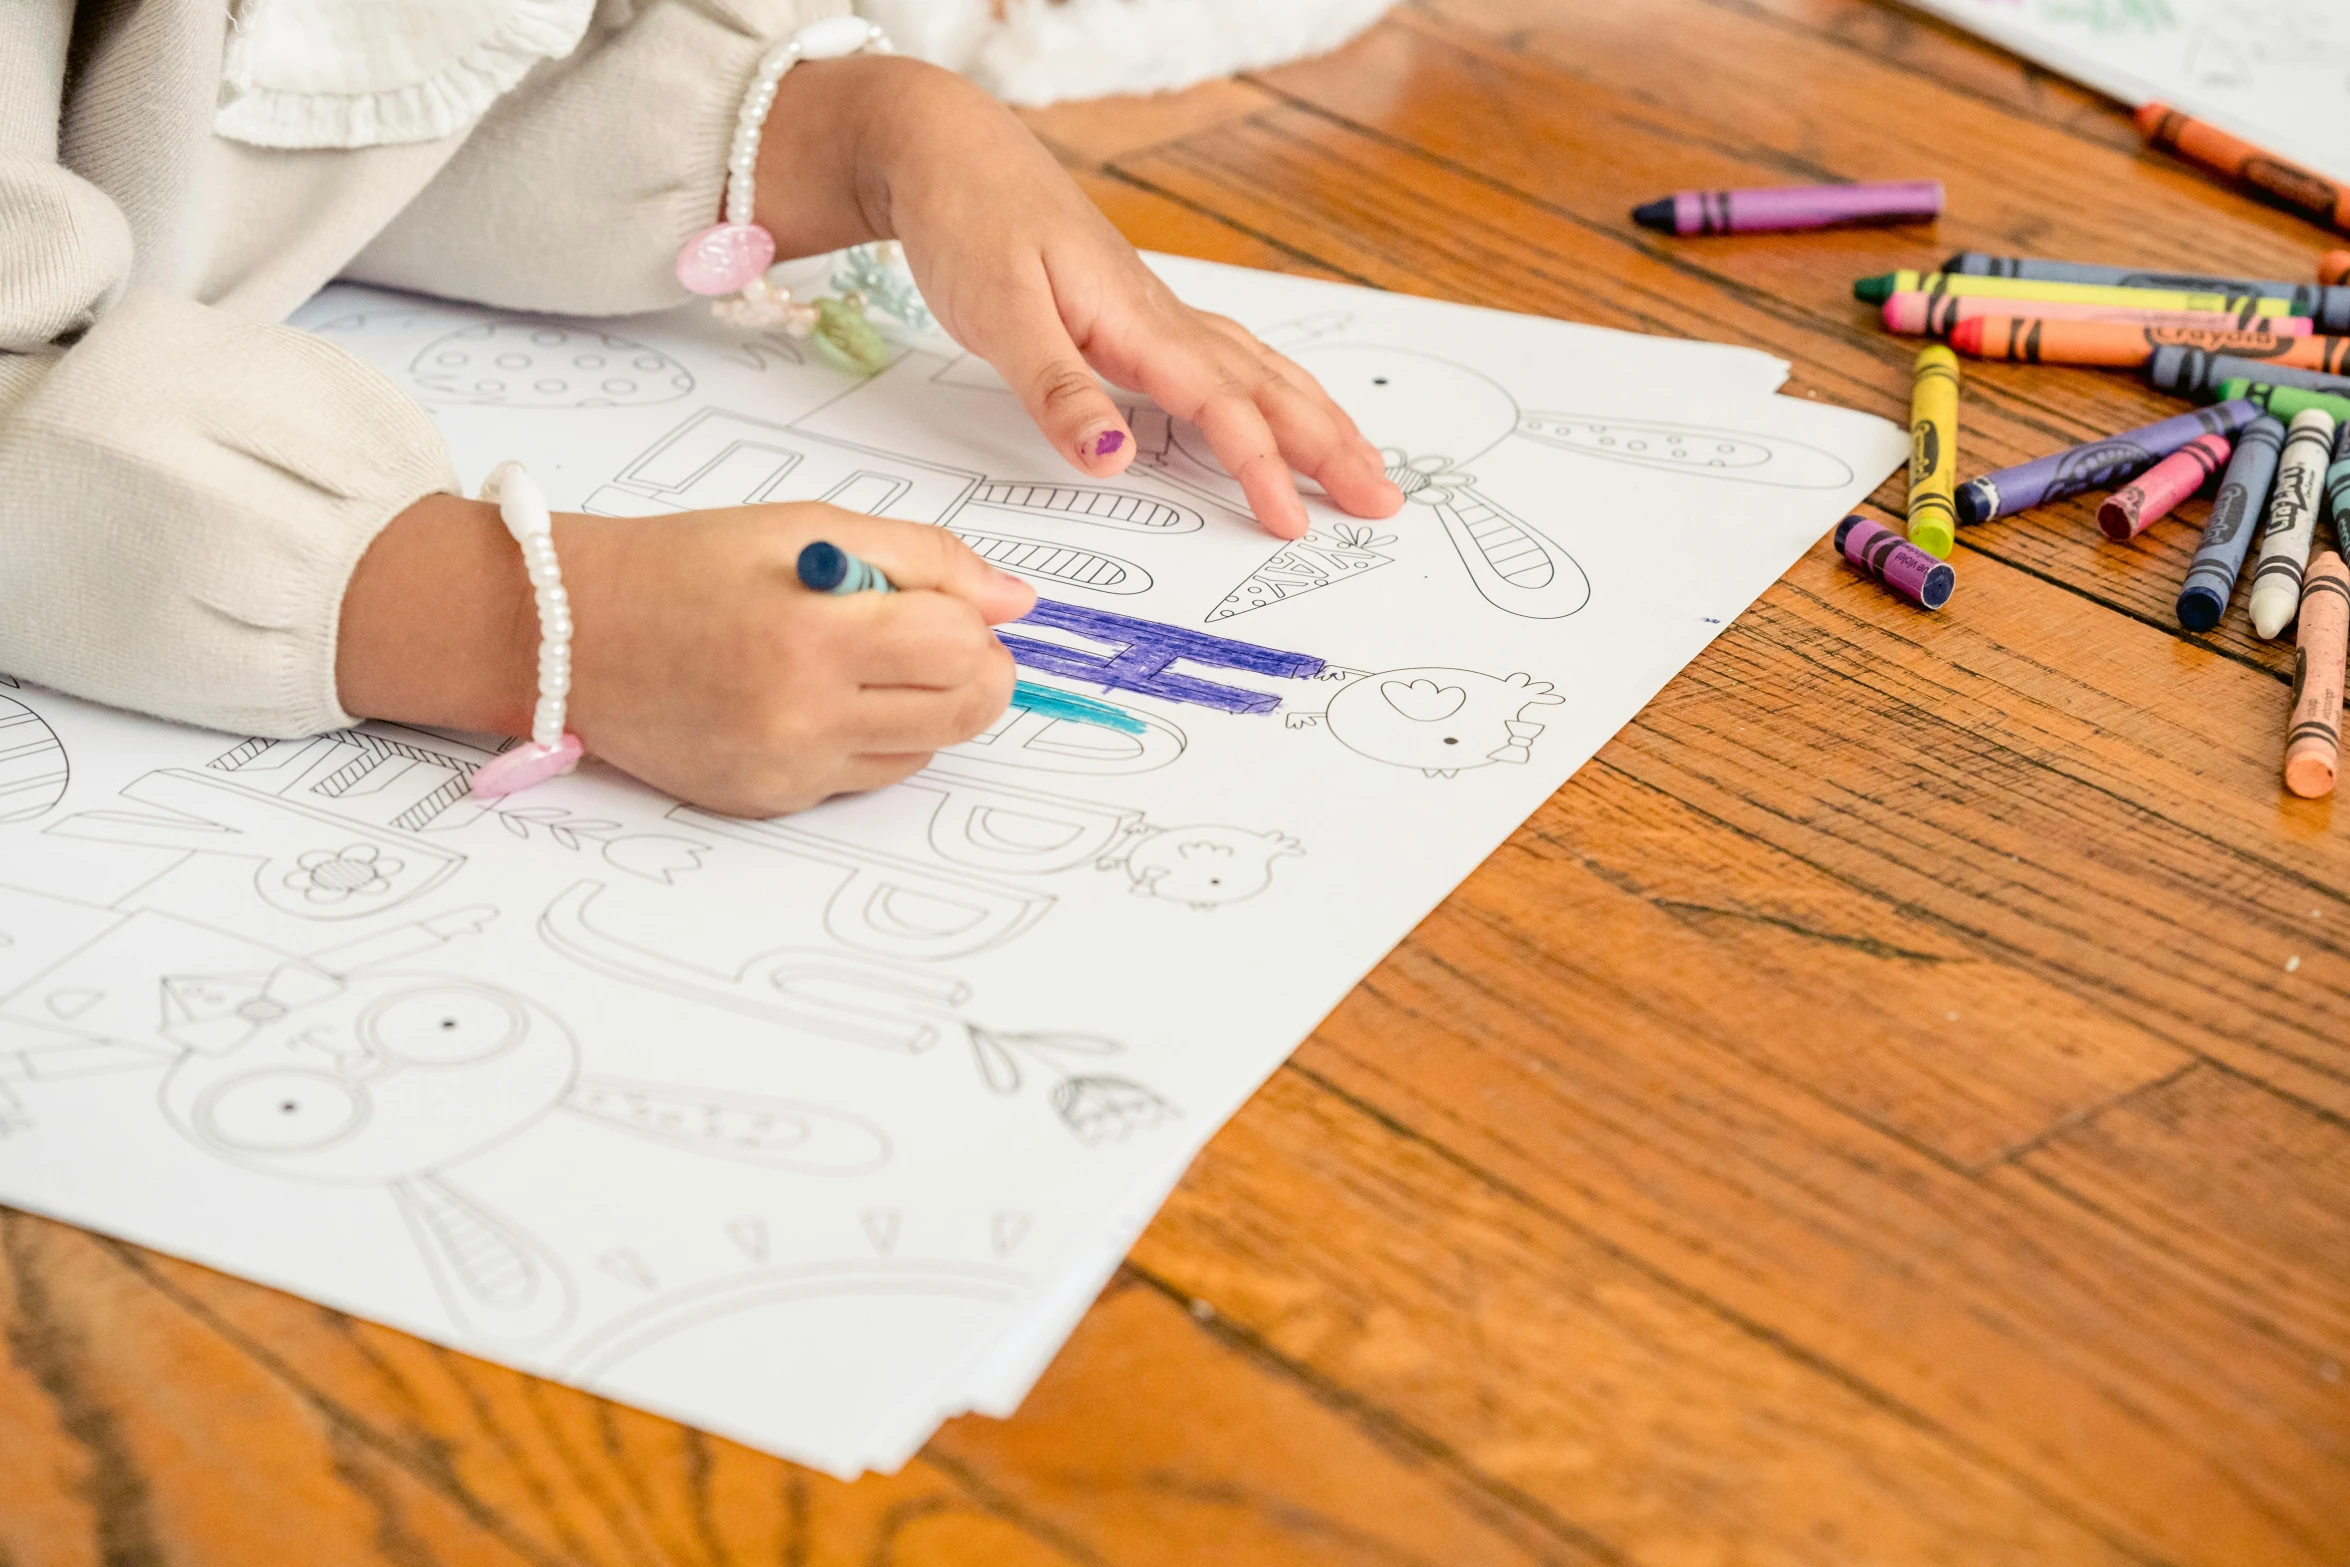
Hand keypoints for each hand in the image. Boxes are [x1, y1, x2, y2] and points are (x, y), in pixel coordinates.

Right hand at [337, 495, 1033, 815]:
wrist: (572, 633)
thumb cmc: (689, 567)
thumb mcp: (808, 526)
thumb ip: (924, 558)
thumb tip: (1016, 602)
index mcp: (811, 633)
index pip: (959, 650)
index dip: (972, 624)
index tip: (949, 606)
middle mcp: (800, 715)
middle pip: (963, 713)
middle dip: (972, 672)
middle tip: (931, 637)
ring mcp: (786, 769)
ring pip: (924, 752)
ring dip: (920, 707)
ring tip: (855, 659)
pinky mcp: (770, 802)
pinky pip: (866, 779)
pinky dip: (867, 739)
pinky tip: (814, 697)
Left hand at [756, 57, 1403, 539]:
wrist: (950, 150)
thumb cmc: (972, 223)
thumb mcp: (1000, 313)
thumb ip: (1057, 390)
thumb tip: (1113, 458)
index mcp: (1139, 321)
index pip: (1222, 406)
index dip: (1264, 468)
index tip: (1293, 523)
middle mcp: (1164, 317)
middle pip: (1270, 388)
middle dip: (1333, 446)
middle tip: (1385, 499)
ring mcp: (1158, 314)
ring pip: (1260, 371)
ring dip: (1317, 418)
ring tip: (1361, 461)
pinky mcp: (1139, 313)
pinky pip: (1230, 360)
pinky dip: (1275, 390)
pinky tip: (1284, 405)